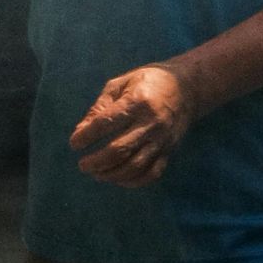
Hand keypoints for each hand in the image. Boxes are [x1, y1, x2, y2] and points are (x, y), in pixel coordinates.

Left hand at [69, 63, 193, 186]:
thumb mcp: (121, 83)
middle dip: (97, 161)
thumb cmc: (148, 81)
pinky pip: (152, 173)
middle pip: (120, 149)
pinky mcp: (170, 152)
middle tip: (82, 165)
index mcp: (137, 102)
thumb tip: (82, 129)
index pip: (107, 122)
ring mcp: (162, 140)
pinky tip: (118, 179)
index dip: (87, 135)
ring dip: (112, 174)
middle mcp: (151, 123)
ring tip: (96, 173)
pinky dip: (133, 181)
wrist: (188, 88)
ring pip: (135, 166)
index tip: (74, 143)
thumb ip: (101, 106)